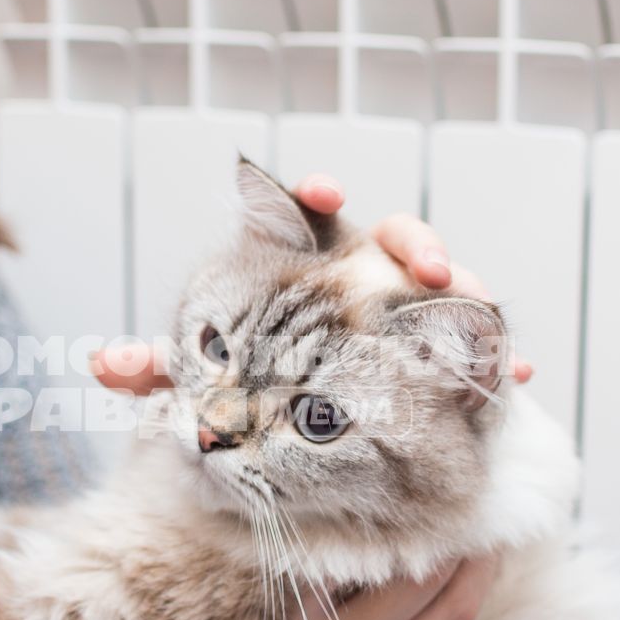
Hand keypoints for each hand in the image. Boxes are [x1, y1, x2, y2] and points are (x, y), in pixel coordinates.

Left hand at [88, 175, 533, 391]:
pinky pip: (473, 349)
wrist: (292, 427)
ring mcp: (407, 309)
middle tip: (432, 267)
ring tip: (480, 312)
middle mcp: (362, 273)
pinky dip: (496, 360)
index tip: (321, 192)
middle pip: (398, 238)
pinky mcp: (438, 352)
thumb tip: (106, 364)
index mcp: (303, 260)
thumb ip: (161, 369)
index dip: (315, 195)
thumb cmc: (243, 385)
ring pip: (449, 287)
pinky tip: (513, 379)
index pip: (311, 213)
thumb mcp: (202, 382)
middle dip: (419, 244)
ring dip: (470, 293)